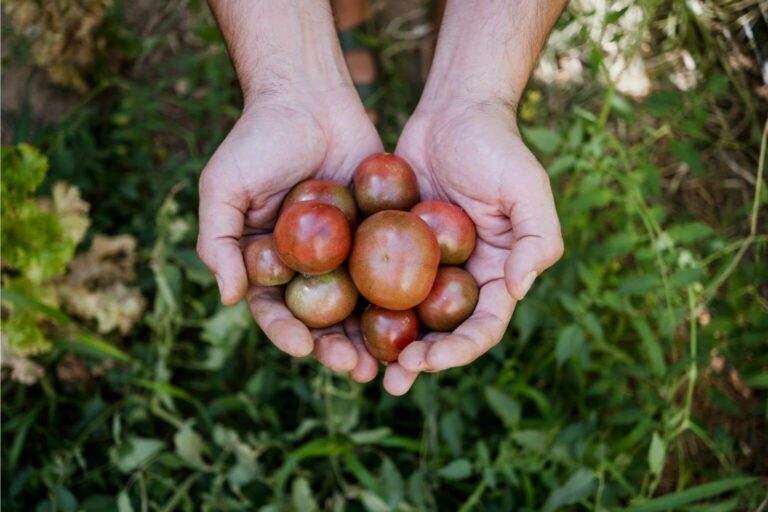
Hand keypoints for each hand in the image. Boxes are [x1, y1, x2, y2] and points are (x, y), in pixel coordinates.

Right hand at [197, 85, 382, 383]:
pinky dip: (401, 295)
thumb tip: (227, 298)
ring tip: (391, 362)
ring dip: (373, 335)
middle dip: (337, 347)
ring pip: (360, 303)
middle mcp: (307, 264)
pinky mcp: (377, 233)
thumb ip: (219, 241)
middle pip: (322, 317)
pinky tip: (418, 317)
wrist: (307, 94)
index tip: (305, 348)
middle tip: (356, 368)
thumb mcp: (224, 187)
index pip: (274, 309)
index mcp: (267, 262)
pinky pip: (390, 268)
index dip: (287, 333)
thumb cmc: (257, 138)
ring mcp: (344, 251)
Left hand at [385, 99, 563, 393]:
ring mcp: (426, 264)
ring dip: (388, 345)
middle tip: (392, 379)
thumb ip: (537, 239)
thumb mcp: (527, 188)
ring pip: (406, 315)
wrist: (453, 109)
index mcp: (498, 273)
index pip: (483, 326)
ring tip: (362, 368)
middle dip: (421, 362)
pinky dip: (362, 303)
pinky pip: (377, 279)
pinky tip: (338, 320)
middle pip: (443, 332)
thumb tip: (518, 290)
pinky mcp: (394, 245)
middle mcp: (462, 276)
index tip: (428, 362)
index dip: (459, 351)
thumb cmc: (497, 146)